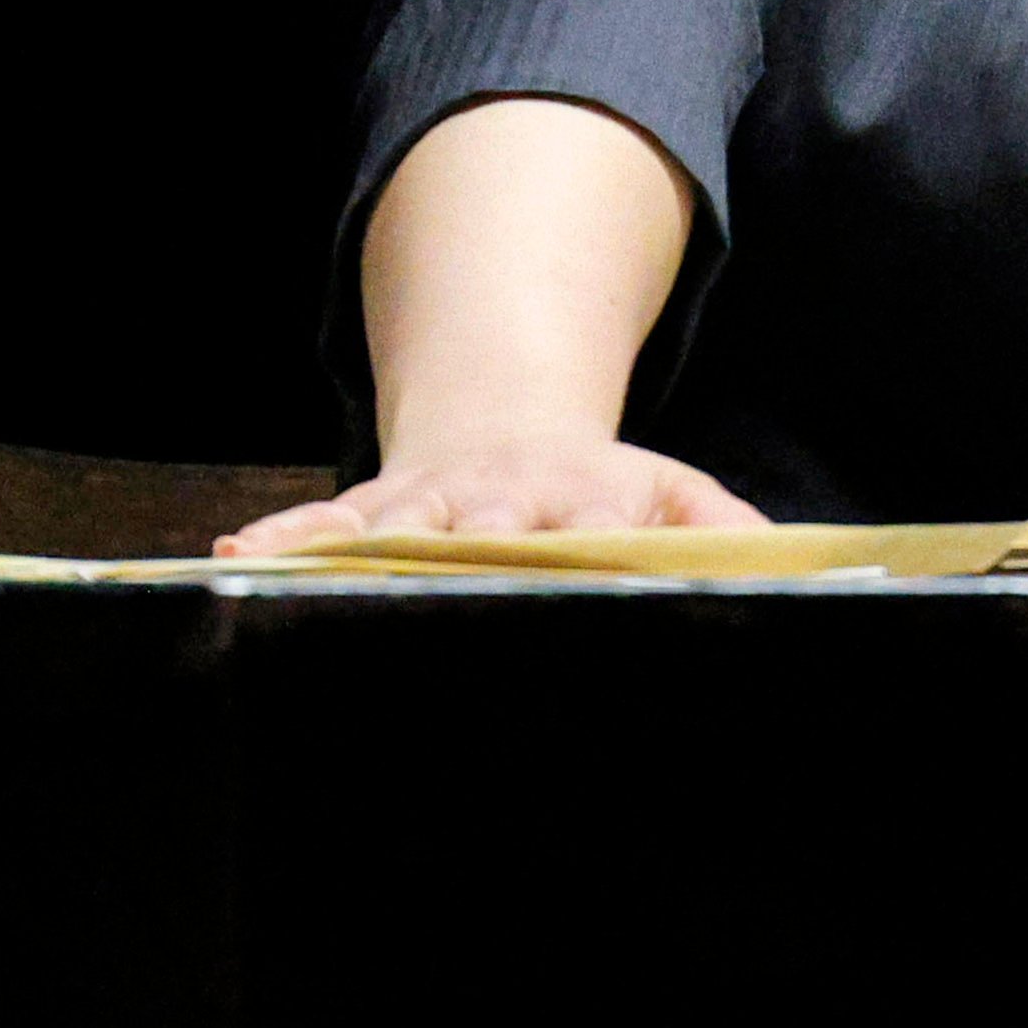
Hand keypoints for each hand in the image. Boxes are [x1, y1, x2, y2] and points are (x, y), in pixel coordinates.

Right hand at [213, 432, 775, 551]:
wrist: (515, 429)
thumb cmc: (604, 491)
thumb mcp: (678, 494)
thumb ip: (728, 532)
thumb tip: (789, 571)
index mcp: (580, 500)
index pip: (581, 535)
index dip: (574, 560)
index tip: (572, 593)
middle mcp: (499, 499)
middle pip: (479, 534)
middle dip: (459, 564)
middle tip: (438, 598)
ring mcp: (431, 502)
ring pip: (392, 528)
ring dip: (352, 551)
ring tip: (304, 571)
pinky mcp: (376, 507)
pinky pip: (323, 526)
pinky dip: (284, 540)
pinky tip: (238, 556)